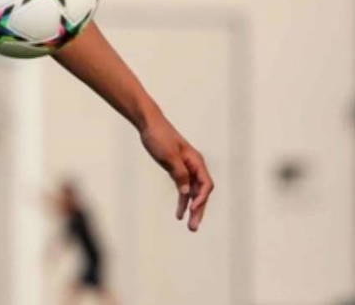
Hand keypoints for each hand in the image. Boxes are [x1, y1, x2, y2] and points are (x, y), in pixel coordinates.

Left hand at [139, 116, 214, 231]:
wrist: (149, 125)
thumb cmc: (159, 137)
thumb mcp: (169, 156)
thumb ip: (179, 174)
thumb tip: (187, 193)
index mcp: (196, 161)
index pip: (205, 184)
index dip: (202, 198)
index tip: (193, 208)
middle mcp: (194, 166)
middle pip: (201, 192)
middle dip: (198, 210)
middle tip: (193, 227)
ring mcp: (186, 169)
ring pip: (193, 193)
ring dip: (191, 209)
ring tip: (189, 226)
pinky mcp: (177, 170)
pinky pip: (183, 189)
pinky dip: (182, 200)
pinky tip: (179, 213)